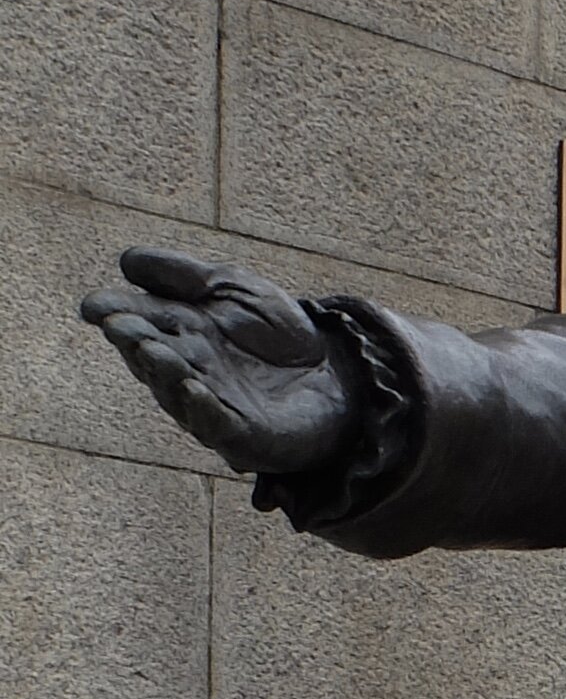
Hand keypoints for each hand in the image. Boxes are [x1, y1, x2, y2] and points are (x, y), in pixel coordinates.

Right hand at [79, 249, 357, 475]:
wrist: (337, 373)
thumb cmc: (277, 333)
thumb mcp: (232, 288)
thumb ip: (185, 275)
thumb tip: (126, 261)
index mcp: (178, 335)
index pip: (139, 323)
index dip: (114, 314)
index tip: (94, 306)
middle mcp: (187, 373)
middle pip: (153, 360)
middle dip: (135, 342)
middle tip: (119, 325)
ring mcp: (211, 407)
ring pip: (178, 394)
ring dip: (163, 373)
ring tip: (152, 350)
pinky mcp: (243, 437)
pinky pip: (218, 426)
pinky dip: (204, 409)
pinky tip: (194, 388)